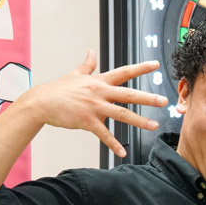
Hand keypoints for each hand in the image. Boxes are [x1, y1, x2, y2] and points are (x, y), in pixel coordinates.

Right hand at [25, 50, 168, 156]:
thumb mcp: (75, 74)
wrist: (41, 102)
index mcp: (99, 81)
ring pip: (121, 114)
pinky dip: (113, 144)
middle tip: (164, 101)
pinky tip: (122, 152)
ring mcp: (94, 107)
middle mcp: (100, 92)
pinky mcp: (87, 120)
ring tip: (154, 126)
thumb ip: (87, 65)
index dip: (141, 68)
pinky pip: (104, 134)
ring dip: (139, 121)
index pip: (124, 72)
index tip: (156, 65)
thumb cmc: (58, 90)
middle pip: (129, 94)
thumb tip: (91, 52)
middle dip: (148, 98)